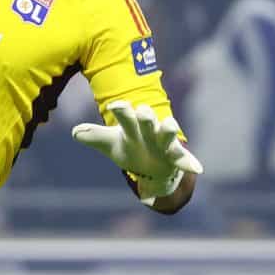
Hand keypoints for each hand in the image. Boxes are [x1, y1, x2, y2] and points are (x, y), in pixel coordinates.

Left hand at [71, 101, 202, 205]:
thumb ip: (95, 136)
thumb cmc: (132, 148)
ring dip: (168, 129)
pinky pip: (184, 160)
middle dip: (145, 116)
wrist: (155, 166)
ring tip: (169, 125)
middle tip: (142, 110)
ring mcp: (164, 144)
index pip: (126, 116)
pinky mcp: (176, 157)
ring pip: (167, 134)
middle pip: (147, 121)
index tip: (114, 105)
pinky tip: (198, 168)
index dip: (122, 111)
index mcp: (133, 127)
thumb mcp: (111, 144)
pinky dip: (190, 163)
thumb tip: (75, 132)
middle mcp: (150, 131)